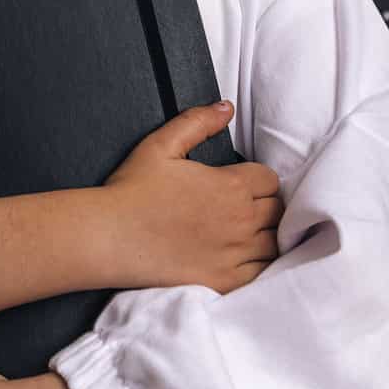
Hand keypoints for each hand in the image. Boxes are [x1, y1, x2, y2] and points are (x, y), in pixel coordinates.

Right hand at [102, 99, 283, 294]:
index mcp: (231, 186)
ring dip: (265, 235)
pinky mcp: (226, 281)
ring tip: (244, 232)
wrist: (110, 236)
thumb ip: (197, 122)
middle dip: (264, 205)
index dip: (256, 178)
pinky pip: (262, 274)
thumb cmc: (132, 190)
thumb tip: (226, 108)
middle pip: (278, 210)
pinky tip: (240, 258)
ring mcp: (236, 254)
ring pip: (275, 243)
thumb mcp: (160, 145)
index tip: (240, 184)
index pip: (269, 179)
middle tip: (241, 207)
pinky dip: (258, 265)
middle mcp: (241, 220)